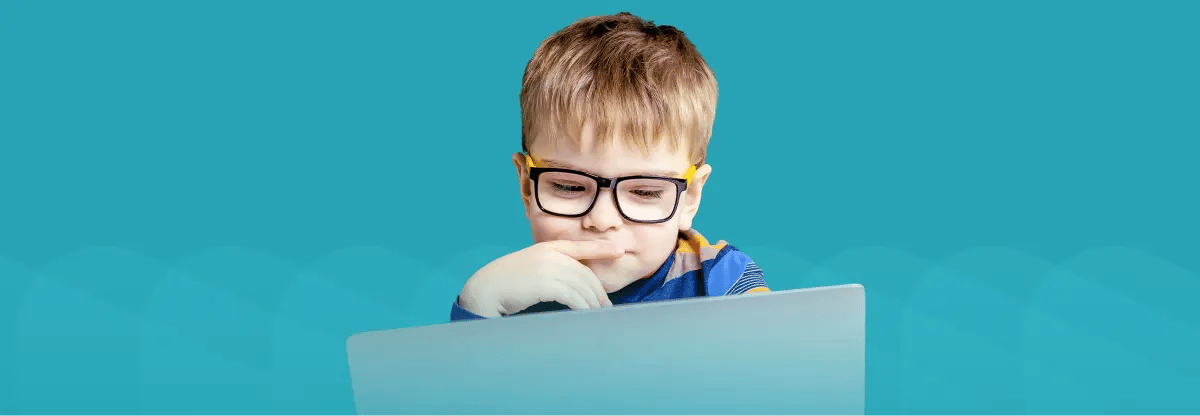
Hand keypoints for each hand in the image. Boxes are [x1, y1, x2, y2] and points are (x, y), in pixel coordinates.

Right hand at [457, 240, 622, 317]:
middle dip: (599, 291)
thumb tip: (574, 283)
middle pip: (585, 273)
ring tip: (599, 314)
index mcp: (548, 247)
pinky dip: (583, 307)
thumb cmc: (508, 282)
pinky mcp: (546, 283)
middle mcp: (551, 254)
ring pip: (582, 286)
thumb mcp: (531, 267)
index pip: (581, 246)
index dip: (602, 248)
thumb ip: (551, 268)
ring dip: (593, 303)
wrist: (486, 288)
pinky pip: (573, 297)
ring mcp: (548, 267)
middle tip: (607, 306)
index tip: (619, 250)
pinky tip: (586, 315)